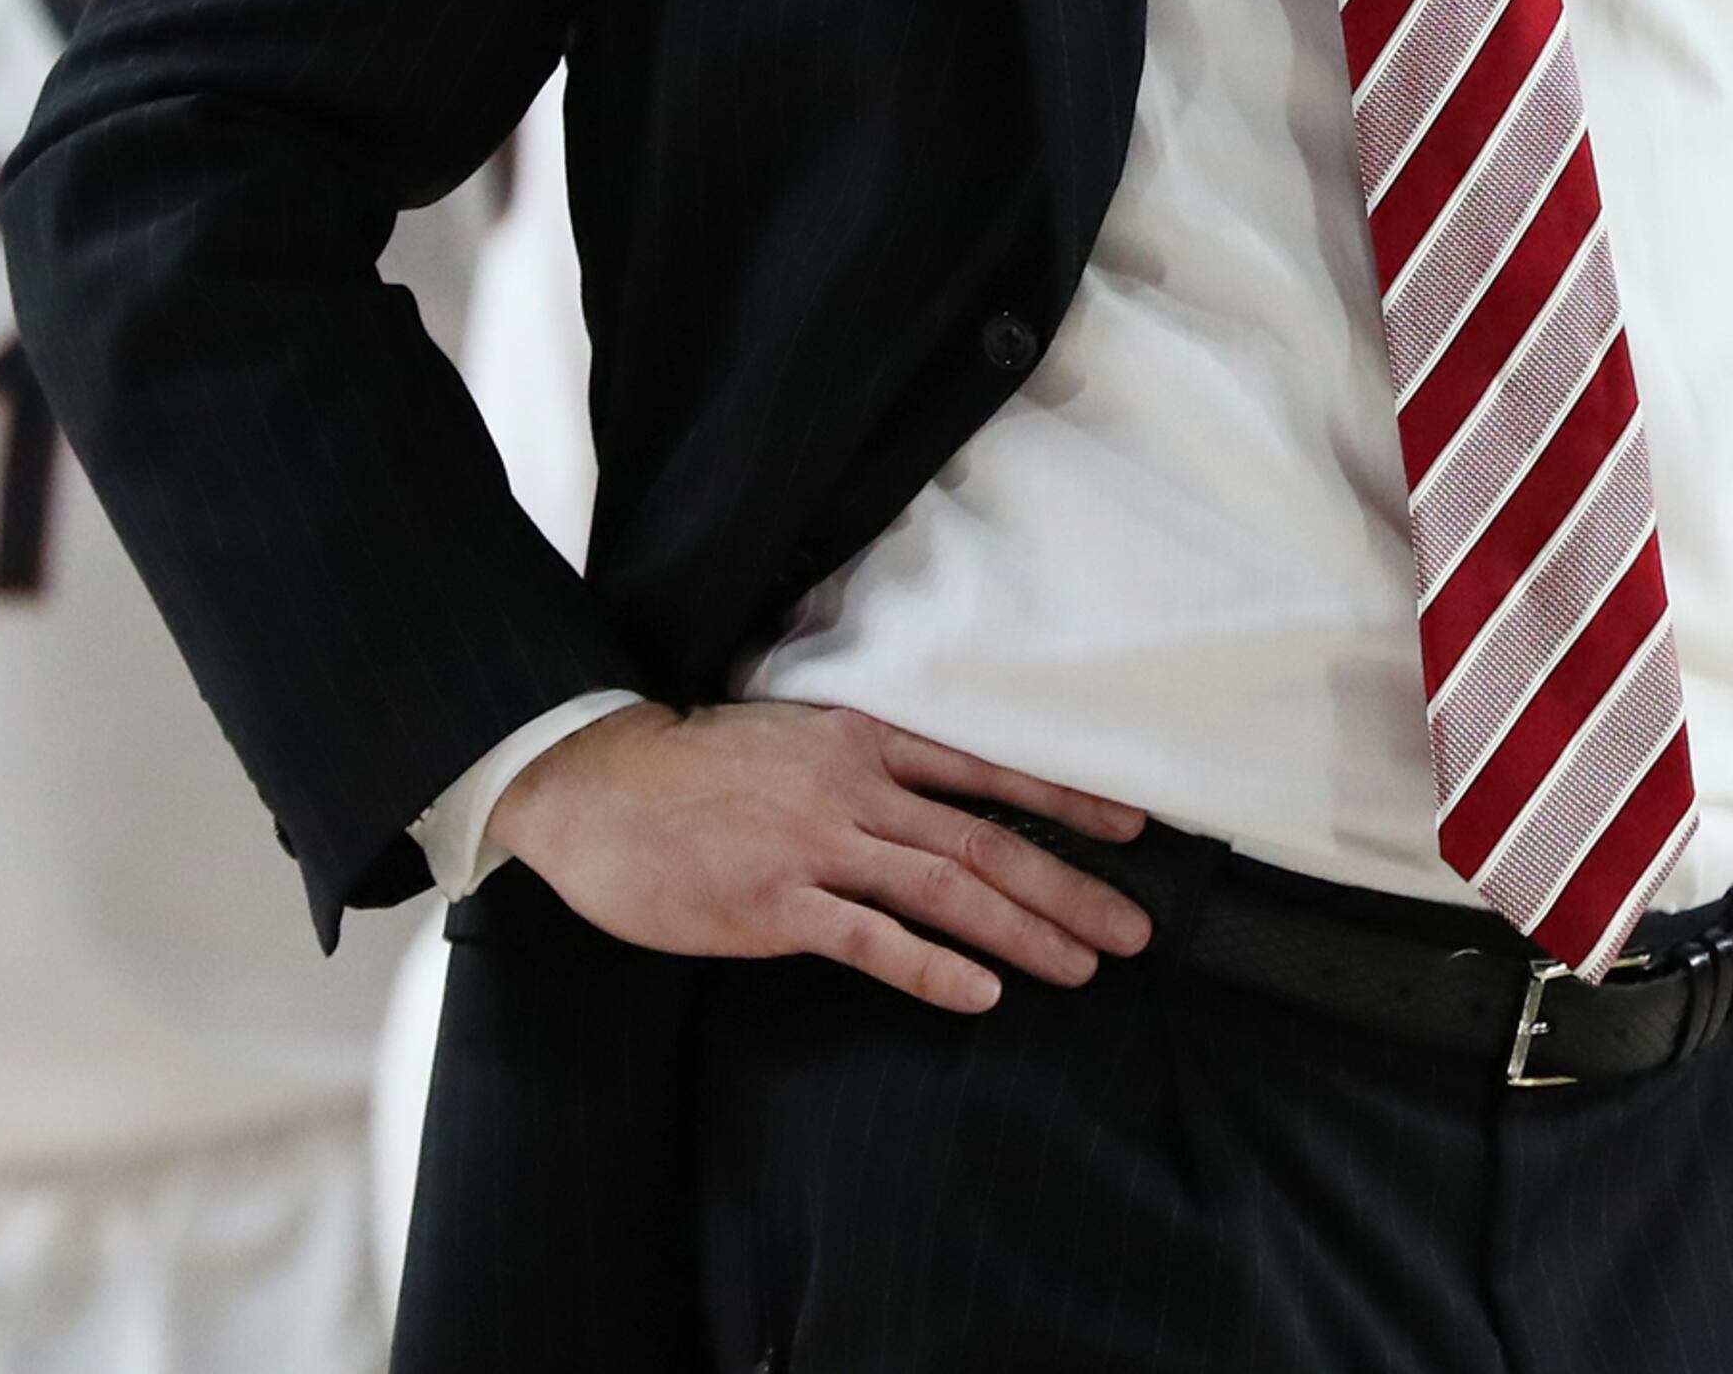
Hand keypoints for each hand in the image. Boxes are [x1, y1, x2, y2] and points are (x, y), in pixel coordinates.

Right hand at [488, 699, 1152, 1014]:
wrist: (598, 785)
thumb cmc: (695, 767)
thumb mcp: (794, 737)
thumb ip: (863, 765)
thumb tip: (936, 805)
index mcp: (862, 742)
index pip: (986, 773)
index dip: (1064, 803)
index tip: (1131, 829)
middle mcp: (853, 789)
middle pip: (985, 842)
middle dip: (1069, 887)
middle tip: (1134, 930)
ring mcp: (815, 847)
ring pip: (946, 890)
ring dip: (1022, 932)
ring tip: (1080, 967)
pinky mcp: (775, 904)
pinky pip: (871, 941)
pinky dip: (933, 969)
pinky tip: (980, 994)